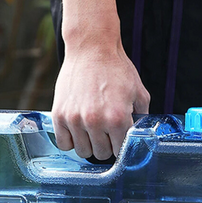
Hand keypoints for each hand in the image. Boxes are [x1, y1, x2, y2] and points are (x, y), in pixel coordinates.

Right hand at [52, 43, 149, 159]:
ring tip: (91, 130)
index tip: (118, 137)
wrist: (91, 48)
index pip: (119, 151)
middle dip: (105, 145)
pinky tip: (77, 130)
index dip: (120, 145)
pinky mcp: (59, 115)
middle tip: (105, 131)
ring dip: (88, 144)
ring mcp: (75, 119)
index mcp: (118, 119)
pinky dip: (70, 141)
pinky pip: (63, 144)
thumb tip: (139, 134)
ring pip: (82, 152)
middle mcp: (96, 122)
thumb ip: (141, 117)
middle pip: (101, 154)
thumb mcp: (139, 92)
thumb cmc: (116, 68)